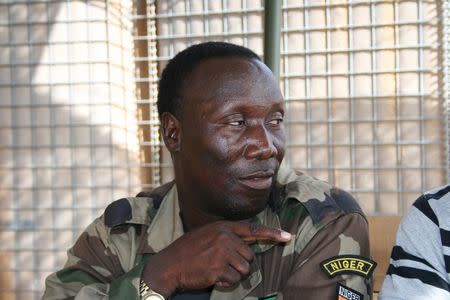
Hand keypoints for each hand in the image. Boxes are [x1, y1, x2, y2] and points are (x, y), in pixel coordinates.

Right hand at [141, 221, 290, 296]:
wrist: (169, 265)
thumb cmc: (188, 250)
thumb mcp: (207, 234)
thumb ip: (226, 236)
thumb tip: (246, 247)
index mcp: (223, 227)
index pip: (252, 229)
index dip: (272, 233)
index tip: (287, 237)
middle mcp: (225, 237)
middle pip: (249, 256)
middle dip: (240, 264)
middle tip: (221, 264)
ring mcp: (222, 253)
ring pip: (244, 270)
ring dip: (233, 274)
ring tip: (215, 269)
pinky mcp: (219, 269)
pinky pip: (234, 280)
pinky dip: (225, 283)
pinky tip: (211, 277)